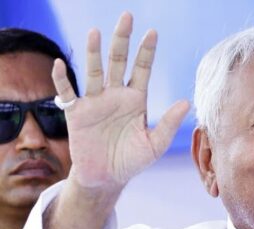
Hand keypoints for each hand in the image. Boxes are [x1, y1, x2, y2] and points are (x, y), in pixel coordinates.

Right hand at [51, 12, 188, 190]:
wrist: (107, 179)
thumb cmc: (132, 161)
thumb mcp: (155, 145)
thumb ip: (169, 124)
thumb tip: (185, 102)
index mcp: (136, 100)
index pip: (142, 70)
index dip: (147, 52)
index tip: (152, 32)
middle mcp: (115, 96)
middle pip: (118, 62)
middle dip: (122, 40)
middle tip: (127, 17)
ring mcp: (95, 102)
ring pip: (94, 72)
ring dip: (94, 53)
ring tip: (95, 32)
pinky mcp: (76, 113)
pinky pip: (67, 93)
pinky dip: (62, 79)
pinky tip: (60, 65)